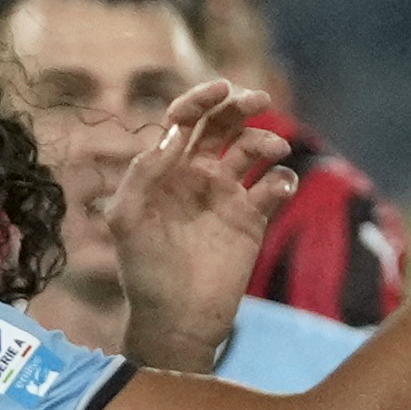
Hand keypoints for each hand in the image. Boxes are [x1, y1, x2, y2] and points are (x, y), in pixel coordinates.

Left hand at [100, 77, 290, 373]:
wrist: (177, 319)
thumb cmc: (143, 271)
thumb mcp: (126, 219)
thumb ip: (143, 173)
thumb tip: (175, 134)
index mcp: (165, 169)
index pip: (184, 120)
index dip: (201, 99)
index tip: (220, 90)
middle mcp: (197, 175)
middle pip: (223, 125)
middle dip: (240, 105)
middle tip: (257, 99)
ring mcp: (227, 195)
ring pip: (253, 149)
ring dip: (266, 140)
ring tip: (273, 151)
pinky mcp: (252, 219)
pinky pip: (275, 186)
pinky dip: (284, 179)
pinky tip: (279, 188)